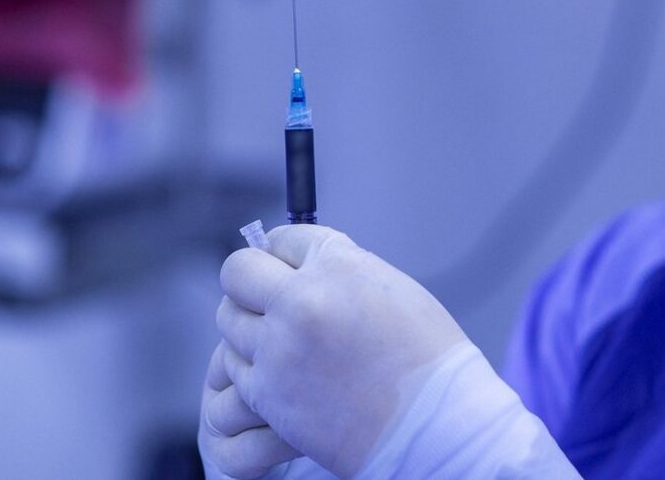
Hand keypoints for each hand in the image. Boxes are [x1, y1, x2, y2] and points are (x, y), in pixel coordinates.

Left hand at [217, 225, 469, 477]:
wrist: (435, 427)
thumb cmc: (426, 358)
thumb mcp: (391, 286)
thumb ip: (339, 268)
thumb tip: (299, 263)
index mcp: (338, 267)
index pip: (284, 238)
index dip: (284, 251)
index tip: (285, 264)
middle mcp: (301, 302)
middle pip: (238, 271)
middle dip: (250, 279)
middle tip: (265, 294)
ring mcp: (279, 349)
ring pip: (228, 319)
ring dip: (249, 323)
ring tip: (280, 338)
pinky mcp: (268, 393)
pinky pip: (234, 365)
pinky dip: (252, 364)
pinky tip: (280, 370)